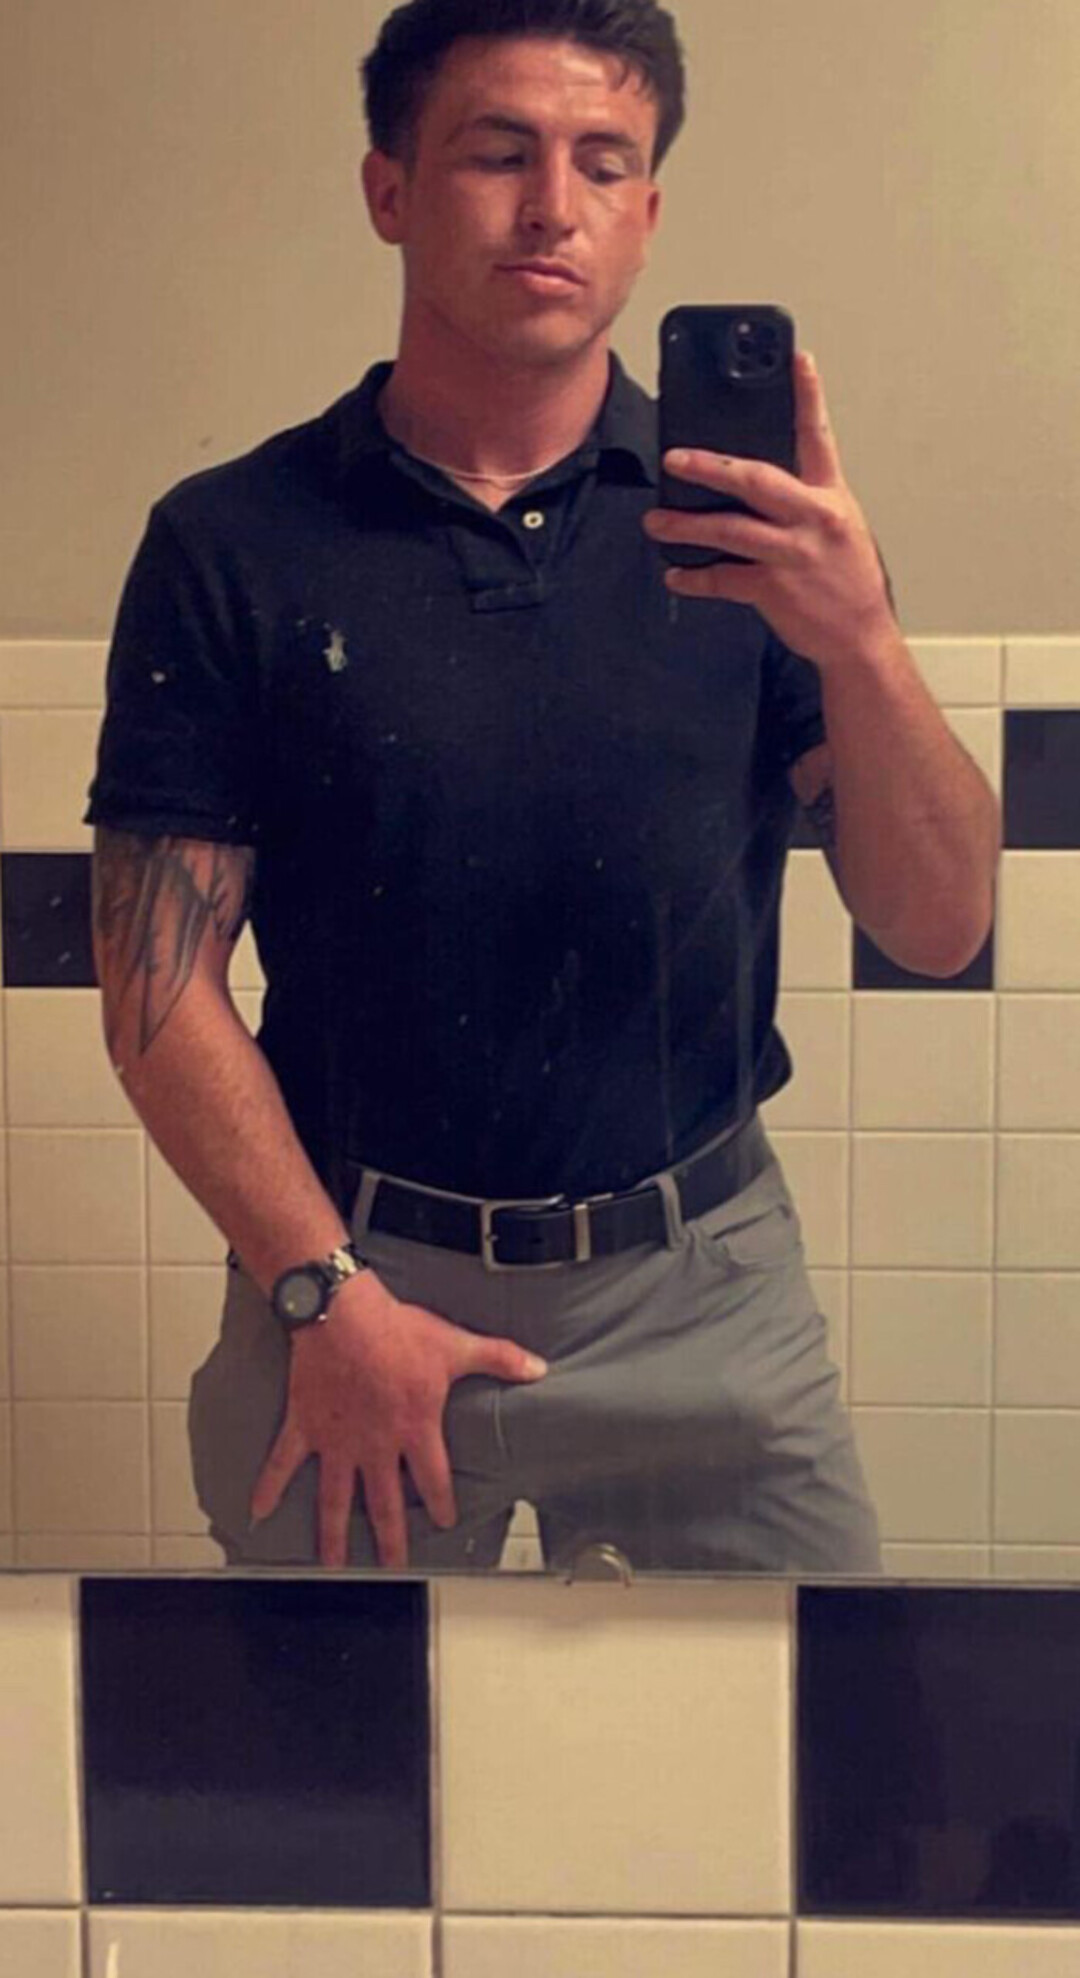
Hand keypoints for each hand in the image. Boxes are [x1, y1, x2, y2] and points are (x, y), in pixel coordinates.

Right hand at [249, 1272, 547, 1569]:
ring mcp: (336, 1441)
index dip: (440, 1504)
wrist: (342, 1313)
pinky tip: (258, 1513)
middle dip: (390, 1539)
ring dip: (333, 1534)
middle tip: (391, 1566)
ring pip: (335, 1498)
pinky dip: (269, 1487)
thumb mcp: (454, 1345)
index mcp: (414, 1430)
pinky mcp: (305, 1426)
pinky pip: (283, 1462)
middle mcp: (375, 1446)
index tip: (443, 1523)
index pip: (432, 1479)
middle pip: (384, 1503)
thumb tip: (539, 1368)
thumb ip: (499, 1359)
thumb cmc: (397, 1330)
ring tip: (333, 1565)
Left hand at [642, 352, 896, 670]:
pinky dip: (695, 578)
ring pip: (731, 530)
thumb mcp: (839, 527)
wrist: (861, 638)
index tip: (797, 358)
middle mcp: (815, 519)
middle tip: (675, 457)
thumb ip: (802, 499)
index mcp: (831, 497)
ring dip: (686, 525)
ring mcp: (795, 555)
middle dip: (711, 467)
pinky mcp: (776, 590)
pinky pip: (724, 579)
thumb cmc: (846, 581)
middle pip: (758, 479)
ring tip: (656, 520)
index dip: (809, 395)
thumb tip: (749, 480)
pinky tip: (676, 574)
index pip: (820, 436)